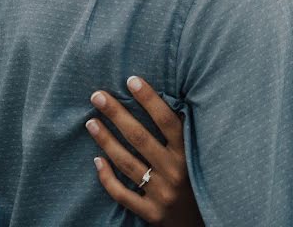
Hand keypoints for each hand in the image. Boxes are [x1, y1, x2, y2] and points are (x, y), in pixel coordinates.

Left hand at [88, 76, 202, 226]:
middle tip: (98, 95)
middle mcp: (175, 172)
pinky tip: (96, 160)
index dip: (149, 100)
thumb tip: (168, 97)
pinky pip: (123, 194)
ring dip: (106, 140)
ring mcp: (162, 193)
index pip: (167, 121)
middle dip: (117, 114)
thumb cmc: (198, 181)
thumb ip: (185, 133)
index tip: (131, 80)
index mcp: (189, 154)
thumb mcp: (199, 156)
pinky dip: (108, 177)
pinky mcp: (151, 213)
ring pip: (128, 163)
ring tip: (91, 122)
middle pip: (140, 138)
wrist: (201, 223)